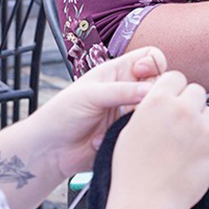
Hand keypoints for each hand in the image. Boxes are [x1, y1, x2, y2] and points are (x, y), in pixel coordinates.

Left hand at [41, 46, 167, 176]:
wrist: (49, 150)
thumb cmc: (61, 115)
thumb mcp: (90, 95)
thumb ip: (122, 91)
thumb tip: (153, 92)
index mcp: (118, 72)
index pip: (150, 57)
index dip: (153, 64)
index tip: (141, 75)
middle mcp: (128, 90)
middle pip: (159, 85)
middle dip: (149, 97)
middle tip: (131, 108)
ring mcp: (129, 113)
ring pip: (155, 111)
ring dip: (138, 118)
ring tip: (117, 126)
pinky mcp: (129, 134)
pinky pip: (145, 132)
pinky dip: (131, 135)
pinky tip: (108, 139)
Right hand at [111, 70, 208, 208]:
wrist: (148, 203)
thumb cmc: (133, 172)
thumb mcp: (130, 130)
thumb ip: (151, 109)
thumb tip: (161, 102)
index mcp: (158, 102)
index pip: (176, 77)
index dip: (173, 87)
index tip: (172, 96)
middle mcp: (183, 111)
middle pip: (197, 91)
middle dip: (190, 102)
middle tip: (179, 119)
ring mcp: (202, 129)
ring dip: (200, 122)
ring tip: (184, 142)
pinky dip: (206, 143)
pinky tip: (190, 156)